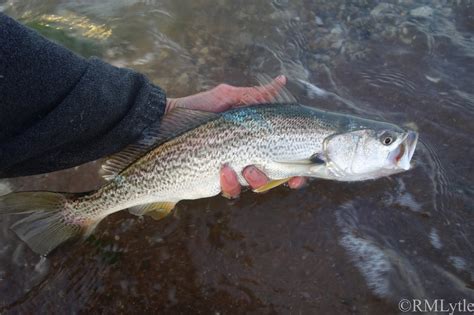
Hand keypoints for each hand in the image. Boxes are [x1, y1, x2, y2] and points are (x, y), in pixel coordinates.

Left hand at [166, 75, 305, 197]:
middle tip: (274, 171)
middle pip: (274, 176)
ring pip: (254, 186)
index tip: (302, 173)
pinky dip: (230, 183)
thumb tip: (281, 80)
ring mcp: (232, 172)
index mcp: (254, 139)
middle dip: (279, 178)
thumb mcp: (229, 98)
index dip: (297, 168)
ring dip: (255, 180)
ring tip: (244, 168)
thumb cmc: (199, 109)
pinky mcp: (215, 182)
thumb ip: (256, 95)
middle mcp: (247, 157)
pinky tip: (222, 170)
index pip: (283, 157)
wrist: (165, 122)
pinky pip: (230, 191)